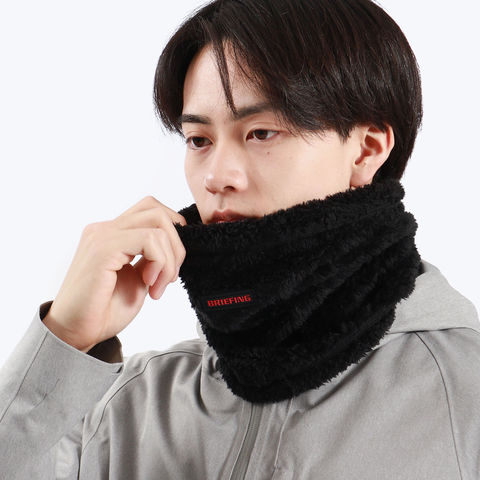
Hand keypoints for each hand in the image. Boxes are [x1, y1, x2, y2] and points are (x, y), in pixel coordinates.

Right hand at [43, 196, 186, 351]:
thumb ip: (153, 258)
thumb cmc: (104, 309)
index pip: (152, 211)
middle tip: (170, 277)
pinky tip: (150, 283)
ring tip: (158, 285)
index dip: (173, 234)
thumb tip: (177, 246)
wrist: (75, 333)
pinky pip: (148, 240)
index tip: (171, 268)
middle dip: (176, 244)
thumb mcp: (138, 278)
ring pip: (157, 223)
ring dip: (169, 259)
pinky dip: (160, 262)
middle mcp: (105, 228)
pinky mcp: (103, 249)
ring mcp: (102, 235)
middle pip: (157, 211)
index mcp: (113, 233)